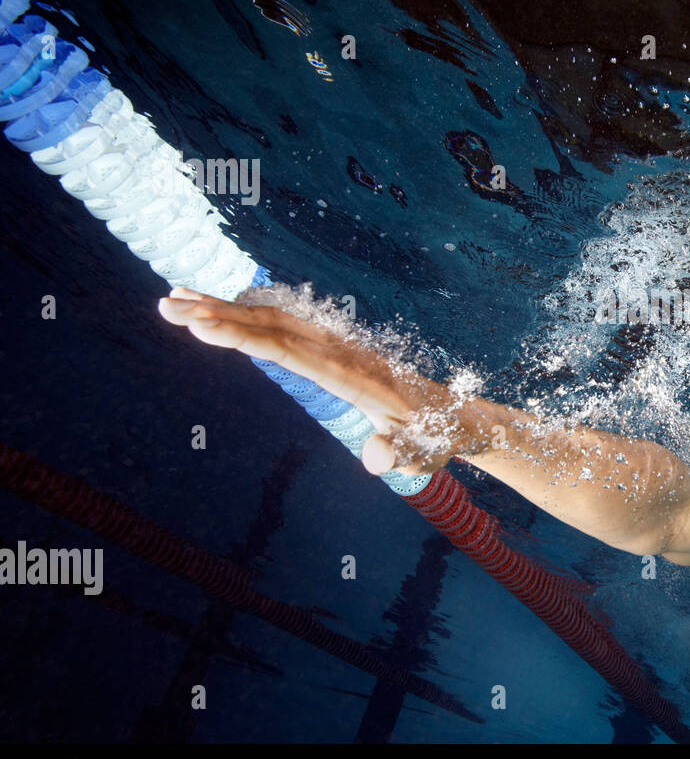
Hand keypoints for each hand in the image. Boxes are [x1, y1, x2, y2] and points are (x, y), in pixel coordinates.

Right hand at [157, 286, 453, 475]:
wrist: (455, 414)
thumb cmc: (435, 439)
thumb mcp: (422, 455)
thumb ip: (399, 455)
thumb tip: (377, 458)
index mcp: (353, 375)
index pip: (288, 351)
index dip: (244, 336)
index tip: (201, 323)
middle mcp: (342, 351)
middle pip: (273, 324)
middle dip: (219, 313)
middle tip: (165, 305)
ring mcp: (339, 345)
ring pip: (277, 318)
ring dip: (227, 308)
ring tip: (176, 300)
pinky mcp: (335, 348)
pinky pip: (288, 325)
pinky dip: (250, 314)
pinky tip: (220, 310)